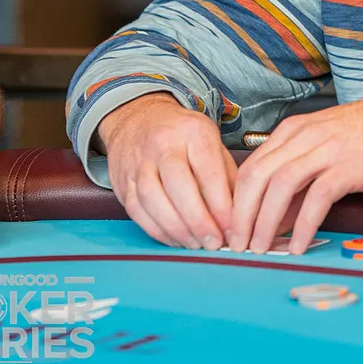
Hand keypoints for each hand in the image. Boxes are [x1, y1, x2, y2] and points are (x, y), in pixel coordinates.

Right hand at [99, 93, 235, 250]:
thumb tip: (239, 215)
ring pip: (153, 200)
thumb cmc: (182, 135)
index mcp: (193, 132)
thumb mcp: (212, 143)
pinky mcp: (123, 181)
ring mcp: (139, 163)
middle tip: (213, 242)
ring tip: (195, 244)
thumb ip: (227, 176)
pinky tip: (174, 239)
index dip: (221, 204)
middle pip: (178, 186)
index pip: (208, 171)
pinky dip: (157, 230)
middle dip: (198, 220)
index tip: (232, 228)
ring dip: (176, 229)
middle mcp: (163, 144)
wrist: (138, 118)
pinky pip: (137, 210)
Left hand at [229, 95, 362, 254]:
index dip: (234, 201)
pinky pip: (317, 198)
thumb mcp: (321, 149)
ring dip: (264, 221)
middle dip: (240, 214)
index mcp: (292, 131)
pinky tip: (298, 245)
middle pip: (256, 176)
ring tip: (259, 247)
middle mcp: (304, 137)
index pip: (249, 167)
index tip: (230, 229)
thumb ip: (296, 182)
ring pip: (280, 186)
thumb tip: (273, 222)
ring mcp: (326, 150)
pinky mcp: (348, 167)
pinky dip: (303, 224)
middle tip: (237, 243)